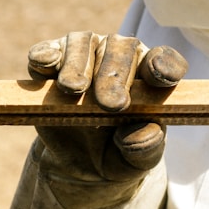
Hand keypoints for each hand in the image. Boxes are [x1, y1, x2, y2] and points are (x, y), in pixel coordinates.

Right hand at [27, 32, 187, 208]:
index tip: (162, 78)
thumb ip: (146, 148)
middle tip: (111, 105)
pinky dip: (44, 55)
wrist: (80, 164)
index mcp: (149, 75)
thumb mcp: (137, 162)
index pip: (162, 60)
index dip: (164, 65)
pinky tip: (47, 63)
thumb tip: (138, 133)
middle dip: (114, 76)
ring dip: (78, 66)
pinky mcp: (52, 64)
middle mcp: (118, 56)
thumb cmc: (117, 154)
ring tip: (73, 89)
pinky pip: (47, 52)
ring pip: (82, 44)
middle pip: (120, 49)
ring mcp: (83, 55)